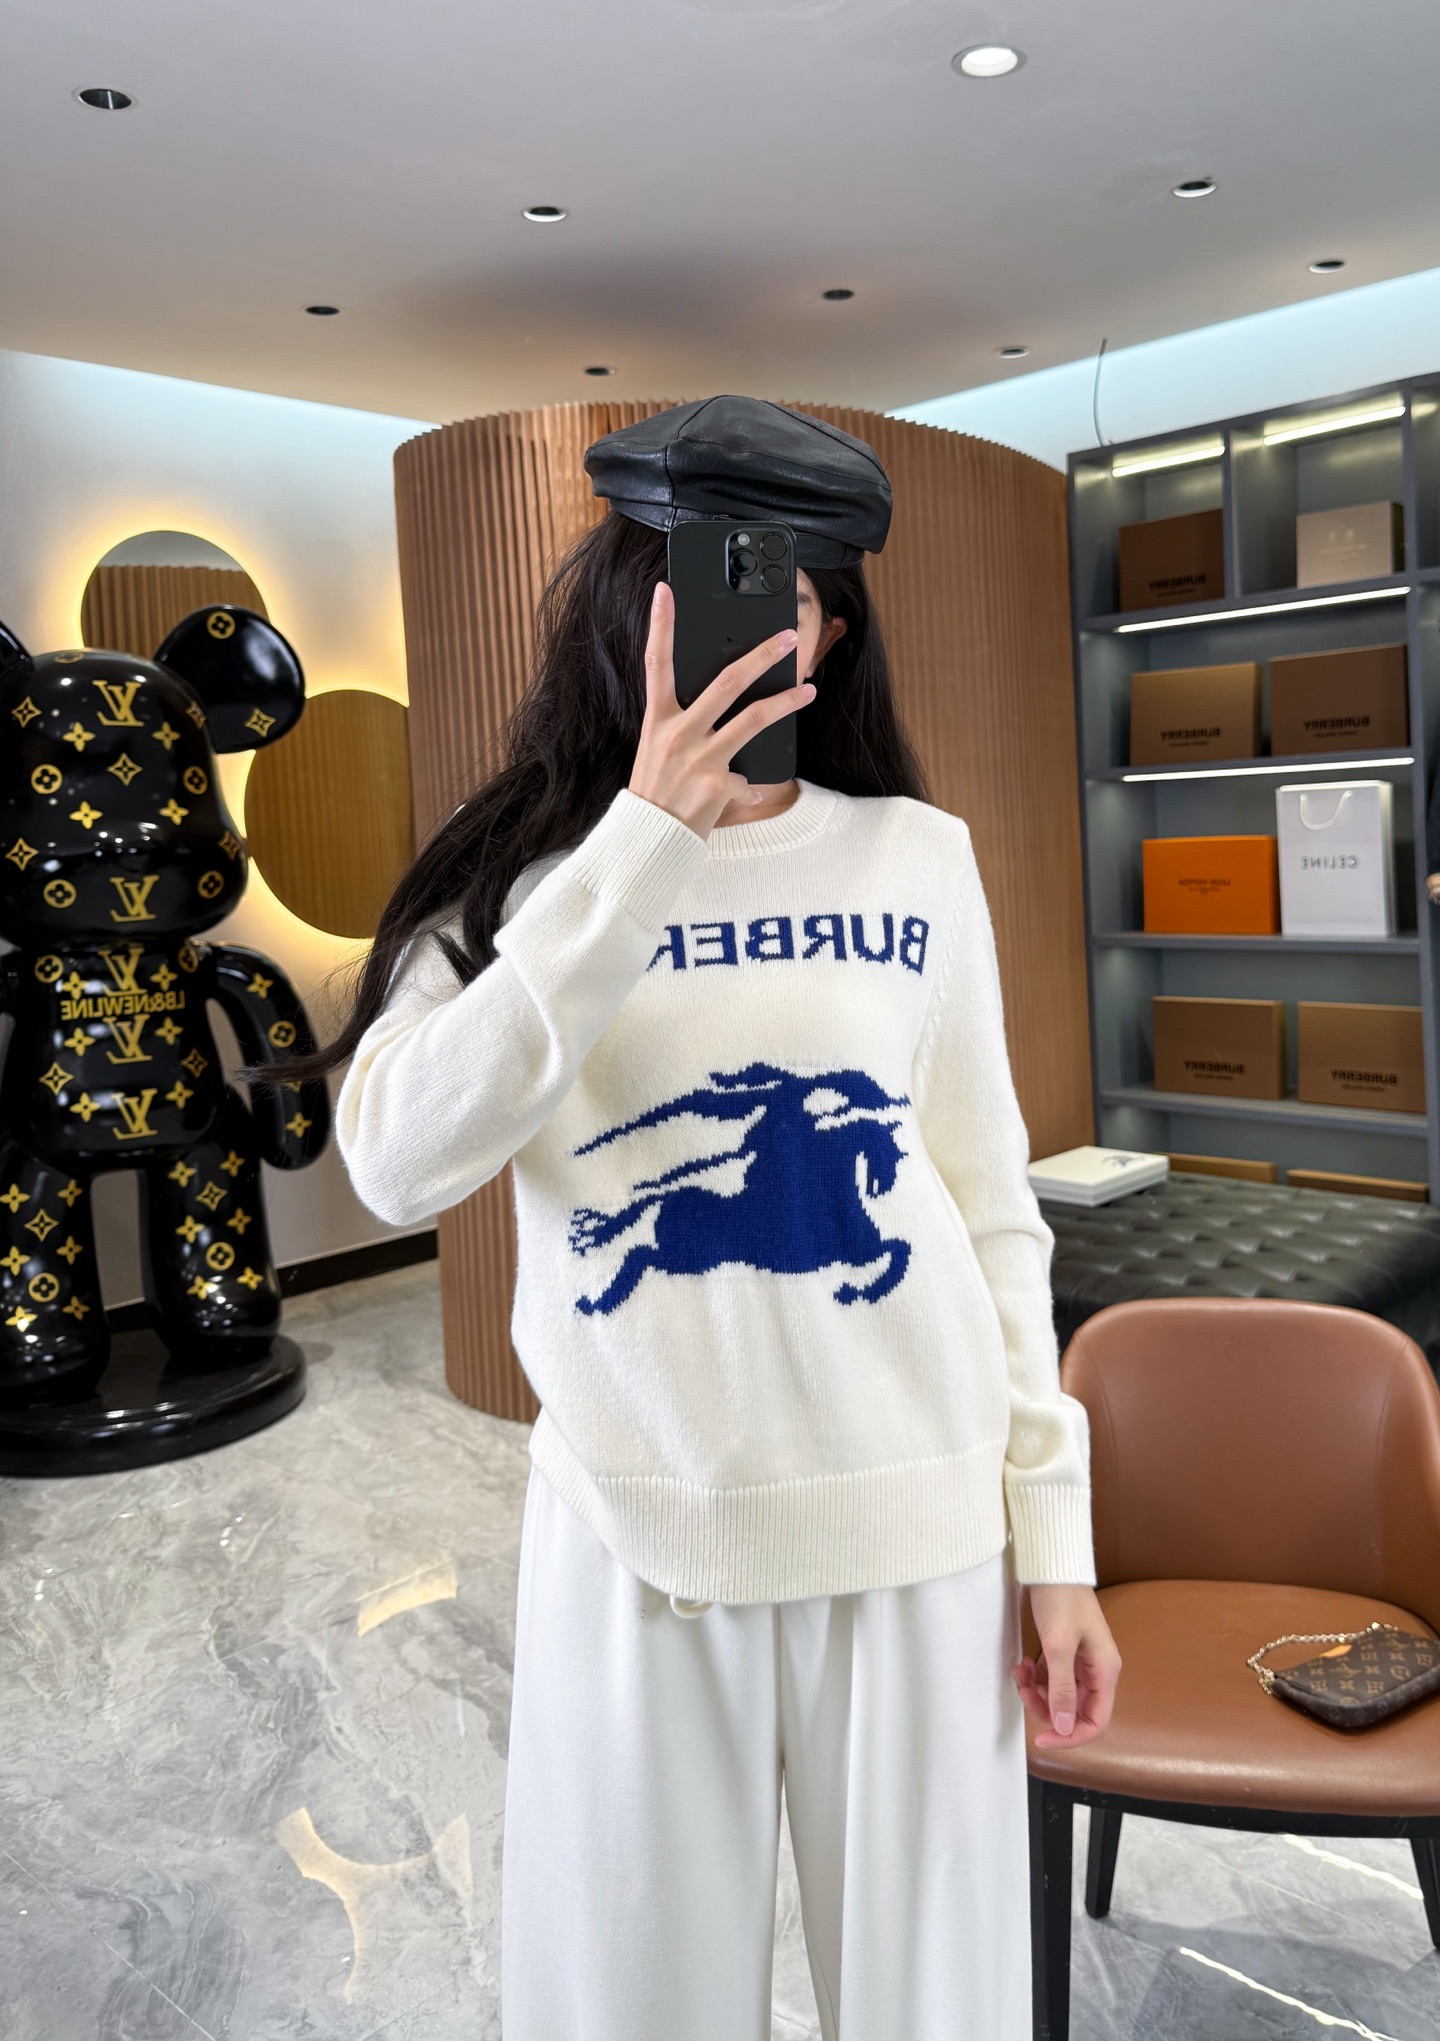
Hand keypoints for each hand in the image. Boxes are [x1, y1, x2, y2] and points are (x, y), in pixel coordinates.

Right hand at [628, 582, 813, 838]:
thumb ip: (684, 725)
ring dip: (786, 702)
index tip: (666, 591)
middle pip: (728, 680)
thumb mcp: (658, 750)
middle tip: (786, 637)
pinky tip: (747, 794)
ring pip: (754, 718)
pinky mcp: (718, 786)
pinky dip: (749, 788)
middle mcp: (678, 732)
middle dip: (762, 654)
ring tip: (807, 691)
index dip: (660, 624)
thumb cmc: (655, 792)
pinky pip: (747, 779)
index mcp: (658, 719)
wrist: (647, 840)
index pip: (656, 662)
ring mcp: (699, 758)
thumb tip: (723, 704)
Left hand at [1013, 1585, 1121, 1748]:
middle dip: (1046, 1708)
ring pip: (1059, 1695)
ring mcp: (1081, 1662)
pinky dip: (1035, 1677)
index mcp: (1104, 1671)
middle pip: (1074, 1710)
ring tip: (1020, 1672)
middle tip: (1024, 1692)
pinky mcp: (1065, 1653)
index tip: (1043, 1738)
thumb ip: (1061, 1688)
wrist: (1052, 1565)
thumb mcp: (1058, 1645)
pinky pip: (1051, 1678)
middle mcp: (1096, 1670)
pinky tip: (1022, 1664)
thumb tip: (1064, 1727)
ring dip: (1037, 1691)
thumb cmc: (1061, 1598)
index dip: (1070, 1736)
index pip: (1096, 1721)